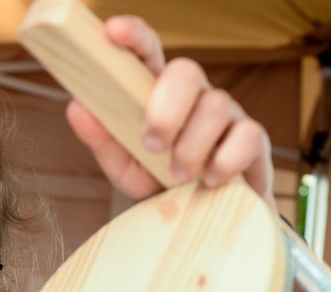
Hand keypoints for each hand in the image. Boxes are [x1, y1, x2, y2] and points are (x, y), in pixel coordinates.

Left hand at [65, 14, 275, 210]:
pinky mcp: (252, 141)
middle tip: (152, 144)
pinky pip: (247, 135)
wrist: (202, 220)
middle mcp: (194, 96)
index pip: (148, 51)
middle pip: (187, 71)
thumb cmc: (160, 184)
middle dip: (167, 108)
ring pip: (216, 105)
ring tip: (178, 177)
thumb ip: (102, 139)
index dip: (133, 36)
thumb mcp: (125, 167)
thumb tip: (77, 108)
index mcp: (158, 93)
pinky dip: (225, 160)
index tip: (113, 32)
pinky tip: (210, 180)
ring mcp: (226, 115)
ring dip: (192, 145)